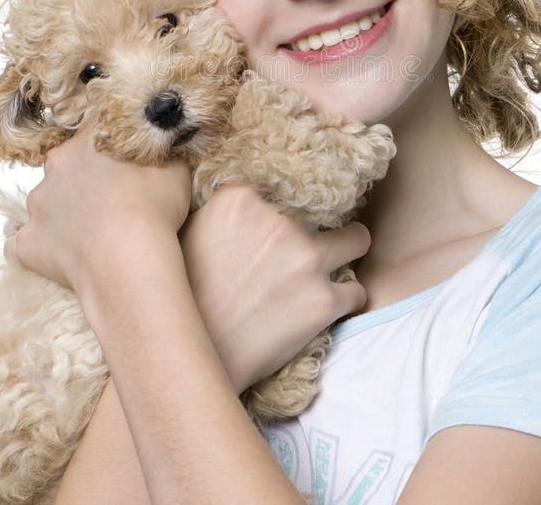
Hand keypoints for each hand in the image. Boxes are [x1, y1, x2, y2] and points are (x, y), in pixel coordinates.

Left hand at [9, 123, 191, 293]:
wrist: (127, 262)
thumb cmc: (154, 209)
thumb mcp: (176, 167)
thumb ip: (164, 149)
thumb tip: (164, 142)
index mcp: (87, 142)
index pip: (96, 129)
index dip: (113, 145)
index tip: (125, 161)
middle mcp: (55, 167)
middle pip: (69, 165)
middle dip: (87, 178)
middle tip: (115, 200)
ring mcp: (37, 206)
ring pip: (49, 202)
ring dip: (67, 211)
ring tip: (97, 232)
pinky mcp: (27, 243)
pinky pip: (30, 241)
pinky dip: (48, 245)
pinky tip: (71, 255)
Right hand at [178, 184, 370, 393]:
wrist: (194, 358)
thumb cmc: (184, 297)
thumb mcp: (191, 232)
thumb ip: (225, 208)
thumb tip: (247, 198)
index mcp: (241, 198)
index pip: (285, 182)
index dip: (288, 201)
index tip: (288, 214)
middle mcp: (279, 220)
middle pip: (324, 206)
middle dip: (318, 225)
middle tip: (308, 244)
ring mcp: (306, 259)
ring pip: (357, 239)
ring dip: (346, 252)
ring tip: (334, 265)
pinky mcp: (324, 301)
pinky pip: (357, 291)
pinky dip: (345, 299)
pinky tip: (328, 305)